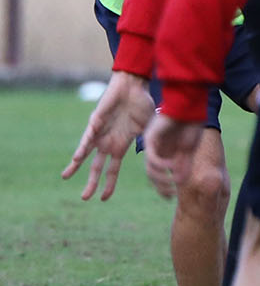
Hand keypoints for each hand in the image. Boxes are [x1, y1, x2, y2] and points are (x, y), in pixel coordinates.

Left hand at [60, 70, 154, 200]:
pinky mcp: (95, 121)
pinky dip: (83, 147)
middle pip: (97, 167)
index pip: (112, 170)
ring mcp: (100, 132)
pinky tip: (78, 157)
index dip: (108, 184)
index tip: (104, 199)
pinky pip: (88, 136)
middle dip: (91, 182)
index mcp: (120, 146)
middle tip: (84, 198)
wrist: (134, 86)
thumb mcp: (150, 130)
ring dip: (76, 165)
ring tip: (66, 177)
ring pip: (85, 153)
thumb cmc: (144, 105)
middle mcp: (108, 142)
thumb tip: (168, 159)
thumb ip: (154, 144)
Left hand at [140, 113, 202, 199]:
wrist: (189, 105)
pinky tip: (172, 167)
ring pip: (150, 169)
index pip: (159, 173)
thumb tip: (179, 180)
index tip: (170, 198)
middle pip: (152, 174)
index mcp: (164, 151)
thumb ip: (183, 163)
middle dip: (160, 187)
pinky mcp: (150, 139)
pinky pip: (152, 158)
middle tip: (169, 196)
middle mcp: (155, 149)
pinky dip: (162, 165)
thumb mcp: (188, 148)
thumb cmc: (190, 123)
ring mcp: (151, 145)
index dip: (163, 187)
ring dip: (161, 179)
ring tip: (173, 185)